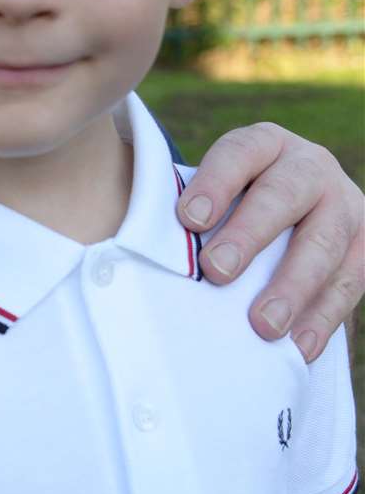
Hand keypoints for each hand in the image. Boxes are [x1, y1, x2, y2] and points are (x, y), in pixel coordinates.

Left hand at [177, 123, 363, 359]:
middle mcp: (310, 166)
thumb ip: (195, 216)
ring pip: (324, 241)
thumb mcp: (218, 196)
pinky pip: (350, 281)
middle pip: (283, 194)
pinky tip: (298, 348)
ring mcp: (345, 203)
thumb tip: (149, 254)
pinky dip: (323, 317)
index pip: (240, 152)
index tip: (189, 219)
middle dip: (250, 234)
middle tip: (217, 272)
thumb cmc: (233, 211)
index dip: (215, 182)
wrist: (295, 217)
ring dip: (293, 285)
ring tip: (263, 326)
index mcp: (265, 145)